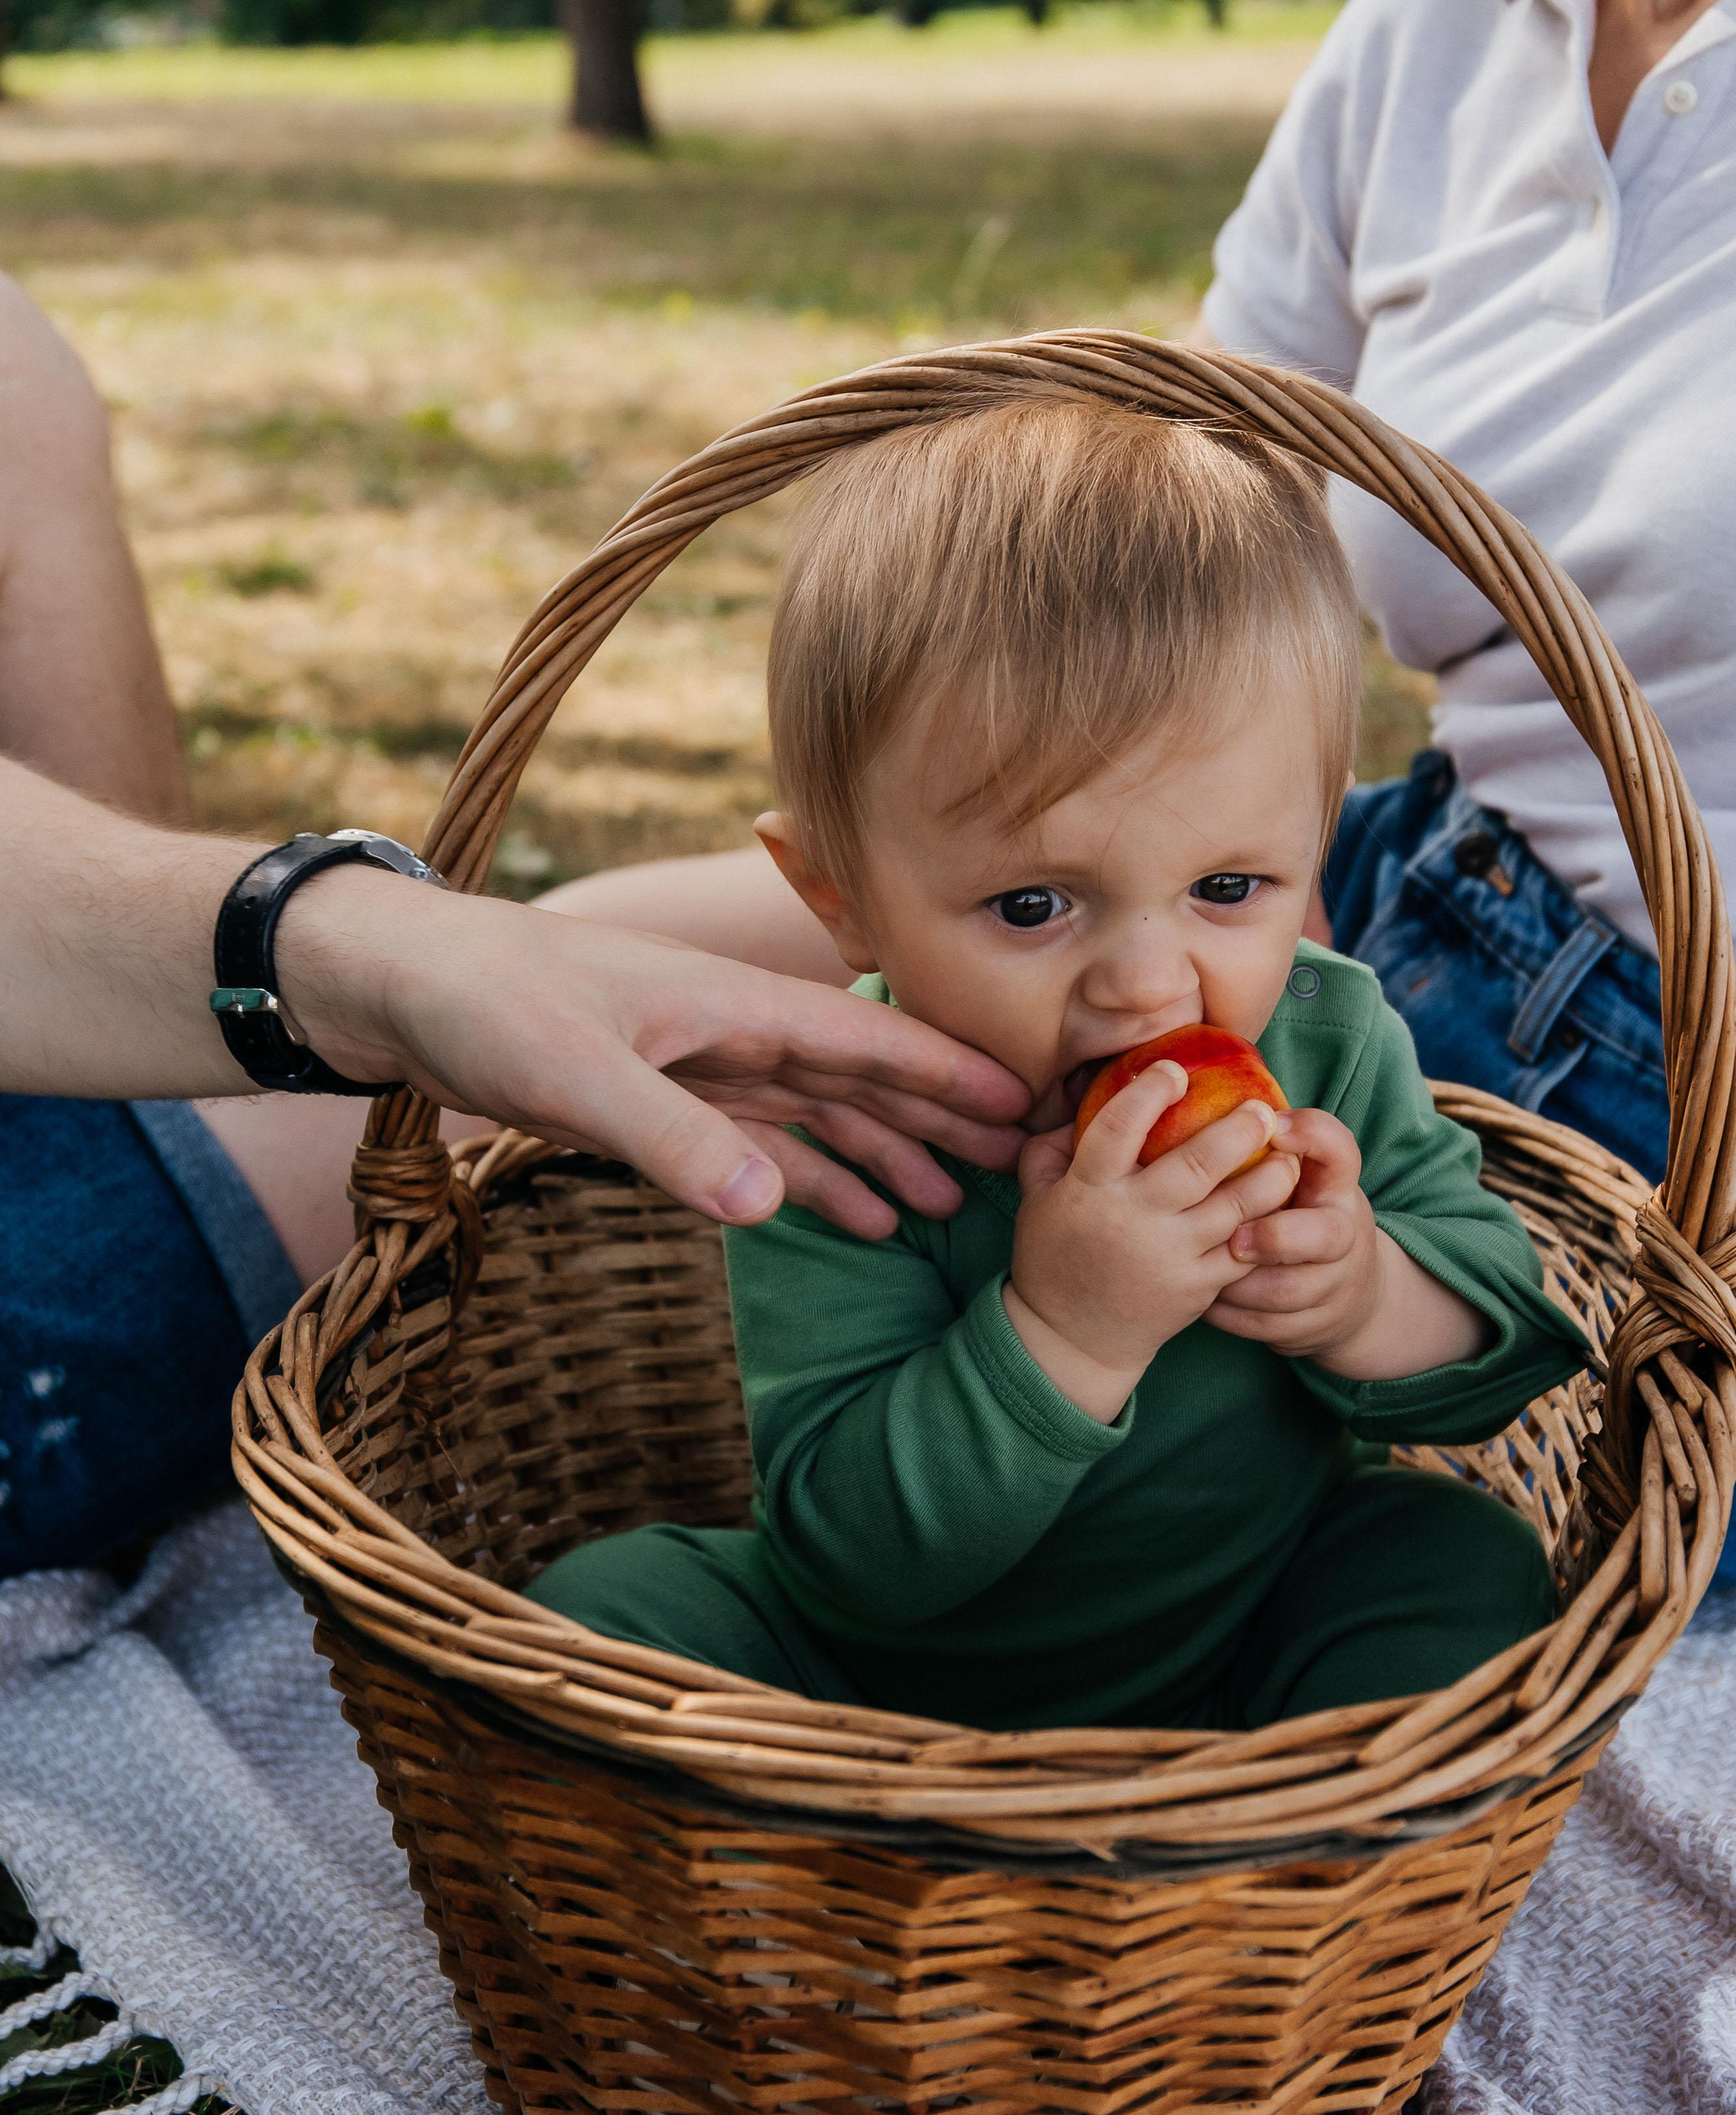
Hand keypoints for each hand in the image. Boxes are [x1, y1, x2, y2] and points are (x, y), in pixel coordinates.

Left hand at [280, 880, 1030, 1239]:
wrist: (406, 989)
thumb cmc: (489, 1006)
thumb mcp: (578, 1076)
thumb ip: (673, 1140)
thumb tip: (771, 1206)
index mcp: (731, 1005)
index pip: (865, 1041)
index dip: (947, 1071)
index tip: (1027, 1102)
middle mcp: (732, 1032)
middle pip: (861, 1078)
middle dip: (941, 1119)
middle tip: (1027, 1164)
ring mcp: (702, 1068)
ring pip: (820, 1115)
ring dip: (886, 1156)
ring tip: (954, 1207)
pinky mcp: (665, 1103)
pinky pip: (762, 1145)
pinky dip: (813, 1179)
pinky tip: (856, 1218)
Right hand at [1003, 1059, 1298, 1420]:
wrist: (1073, 1339)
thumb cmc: (1053, 1257)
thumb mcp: (1037, 1198)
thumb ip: (1052, 1148)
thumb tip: (1084, 1101)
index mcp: (1089, 1190)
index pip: (1118, 1129)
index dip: (1148, 1094)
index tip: (1175, 1070)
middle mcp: (1134, 1219)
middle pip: (1196, 1165)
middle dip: (1237, 1131)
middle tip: (1262, 1108)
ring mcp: (1170, 1255)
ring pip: (1234, 1208)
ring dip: (1269, 1177)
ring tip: (1287, 1153)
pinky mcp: (1198, 1287)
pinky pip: (1242, 1249)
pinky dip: (1266, 1223)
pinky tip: (1280, 1201)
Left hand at [1206, 1108, 1380, 1361]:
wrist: (1345, 1292)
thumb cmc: (1297, 1211)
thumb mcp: (1296, 1173)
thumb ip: (1262, 1142)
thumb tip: (1188, 1096)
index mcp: (1336, 1185)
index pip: (1338, 1148)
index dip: (1308, 1134)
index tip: (1271, 1127)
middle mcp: (1345, 1233)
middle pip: (1324, 1235)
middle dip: (1273, 1238)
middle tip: (1230, 1238)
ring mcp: (1333, 1285)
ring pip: (1285, 1292)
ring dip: (1236, 1283)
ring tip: (1194, 1267)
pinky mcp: (1314, 1328)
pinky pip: (1264, 1327)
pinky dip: (1228, 1314)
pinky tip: (1197, 1298)